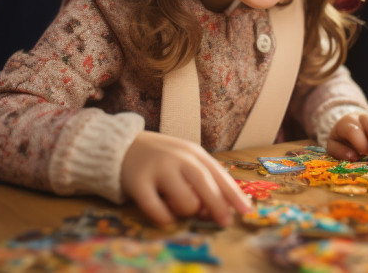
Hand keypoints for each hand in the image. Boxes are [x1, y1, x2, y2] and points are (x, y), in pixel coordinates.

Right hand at [120, 131, 251, 227]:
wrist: (121, 145)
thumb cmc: (161, 157)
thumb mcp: (185, 159)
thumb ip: (203, 179)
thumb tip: (223, 208)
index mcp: (192, 152)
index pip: (218, 174)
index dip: (234, 194)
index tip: (246, 210)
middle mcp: (177, 158)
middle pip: (205, 186)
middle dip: (218, 207)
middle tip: (224, 222)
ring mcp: (157, 170)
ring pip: (185, 202)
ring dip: (186, 211)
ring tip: (177, 205)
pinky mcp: (138, 183)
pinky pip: (158, 211)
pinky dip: (165, 218)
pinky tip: (164, 214)